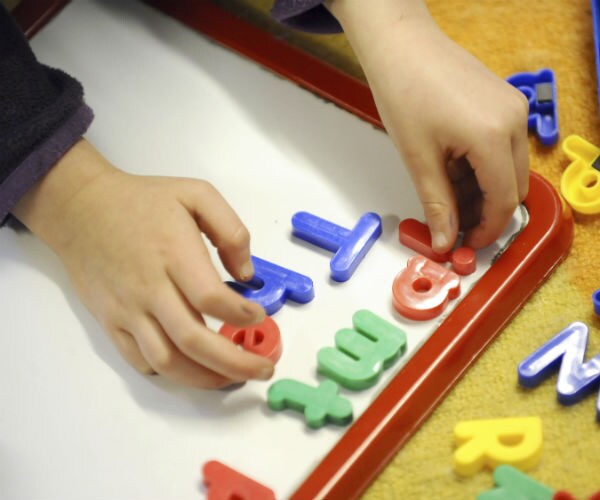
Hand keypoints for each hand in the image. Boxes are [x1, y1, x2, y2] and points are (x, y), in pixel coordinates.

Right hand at [13, 140, 274, 387]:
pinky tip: (192, 369)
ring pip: (167, 360)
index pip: (211, 298)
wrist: (82, 209)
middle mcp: (150, 288)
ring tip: (232, 378)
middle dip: (235, 362)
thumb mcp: (196, 194)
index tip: (259, 316)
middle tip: (263, 369)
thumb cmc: (143, 201)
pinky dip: (169, 372)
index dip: (241, 315)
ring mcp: (127, 309)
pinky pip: (140, 359)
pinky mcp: (111, 321)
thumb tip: (247, 275)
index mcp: (174, 253)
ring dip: (204, 377)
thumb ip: (231, 230)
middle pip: (193, 340)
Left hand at [326, 0, 528, 252]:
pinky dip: (482, 166)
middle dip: (485, 212)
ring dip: (482, 190)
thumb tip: (444, 240)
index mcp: (492, 137)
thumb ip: (437, 204)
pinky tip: (453, 168)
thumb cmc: (404, 91)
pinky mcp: (504, 102)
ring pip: (509, 168)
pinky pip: (503, 147)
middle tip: (453, 223)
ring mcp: (512, 108)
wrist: (401, 46)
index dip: (486, 230)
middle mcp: (513, 121)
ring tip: (445, 193)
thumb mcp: (418, 159)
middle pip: (513, 187)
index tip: (466, 244)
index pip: (503, 201)